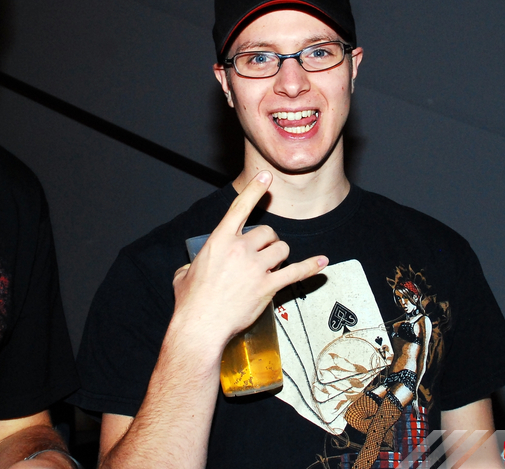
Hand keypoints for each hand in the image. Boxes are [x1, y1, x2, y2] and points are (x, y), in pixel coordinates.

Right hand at [171, 170, 327, 348]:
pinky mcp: (268, 286)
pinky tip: (321, 262)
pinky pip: (295, 272)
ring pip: (281, 249)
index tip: (266, 176)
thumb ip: (191, 265)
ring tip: (272, 267)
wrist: (200, 327)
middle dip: (268, 242)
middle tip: (262, 255)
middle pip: (267, 232)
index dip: (254, 190)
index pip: (240, 208)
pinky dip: (310, 267)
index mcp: (219, 241)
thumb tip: (190, 269)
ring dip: (280, 256)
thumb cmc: (190, 303)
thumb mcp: (183, 275)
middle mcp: (239, 250)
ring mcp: (255, 268)